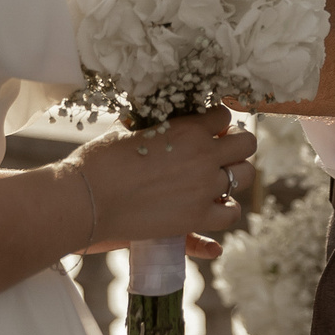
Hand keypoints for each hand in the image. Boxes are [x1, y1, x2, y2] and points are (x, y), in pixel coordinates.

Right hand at [72, 109, 256, 246]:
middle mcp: (204, 156)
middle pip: (247, 143)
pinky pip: (231, 213)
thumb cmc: (101, 161)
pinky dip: (225, 208)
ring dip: (234, 174)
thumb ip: (156, 127)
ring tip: (216, 177)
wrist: (87, 199)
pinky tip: (211, 205)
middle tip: (219, 150)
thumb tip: (160, 121)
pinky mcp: (197, 218)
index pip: (223, 115)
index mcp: (189, 129)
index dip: (216, 121)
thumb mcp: (131, 131)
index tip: (208, 128)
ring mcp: (204, 188)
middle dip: (235, 143)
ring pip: (245, 176)